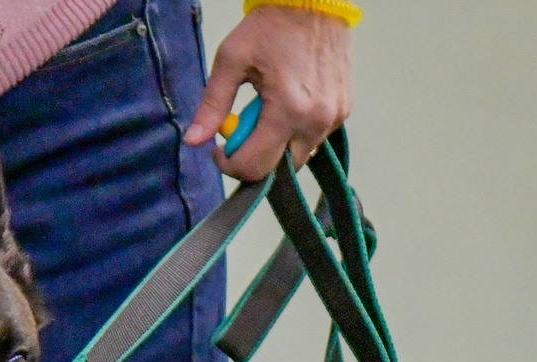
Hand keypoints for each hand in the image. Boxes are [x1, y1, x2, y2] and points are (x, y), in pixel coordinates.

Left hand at [183, 5, 352, 180]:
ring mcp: (334, 117)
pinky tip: (285, 104)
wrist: (313, 1)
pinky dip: (293, 132)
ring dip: (274, 144)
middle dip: (253, 156)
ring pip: (296, 157)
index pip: (255, 167)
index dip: (230, 164)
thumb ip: (212, 105)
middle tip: (241, 125)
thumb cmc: (272, 26)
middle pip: (278, 170)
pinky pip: (313, 139)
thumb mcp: (231, 61)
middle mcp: (316, 120)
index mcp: (288, 110)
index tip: (220, 148)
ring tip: (264, 108)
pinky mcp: (343, 110)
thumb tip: (194, 141)